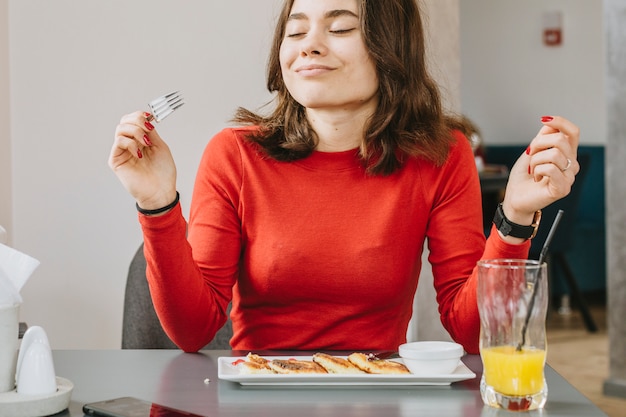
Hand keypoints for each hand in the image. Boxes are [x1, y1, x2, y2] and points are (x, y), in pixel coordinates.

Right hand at [109, 111, 177, 209]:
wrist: (161, 191)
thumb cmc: (163, 173)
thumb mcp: (159, 146)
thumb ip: (150, 132)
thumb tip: (145, 118)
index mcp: (139, 140)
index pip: (132, 120)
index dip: (139, 115)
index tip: (150, 117)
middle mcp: (129, 144)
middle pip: (124, 122)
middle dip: (137, 120)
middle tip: (148, 129)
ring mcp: (121, 152)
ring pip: (120, 129)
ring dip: (135, 132)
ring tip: (146, 143)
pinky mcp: (116, 161)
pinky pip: (118, 142)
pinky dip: (130, 143)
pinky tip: (140, 153)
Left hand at [501, 116, 579, 230]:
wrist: (514, 198)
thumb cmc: (523, 177)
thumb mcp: (531, 152)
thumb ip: (542, 138)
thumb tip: (550, 124)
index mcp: (566, 154)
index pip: (573, 132)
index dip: (560, 122)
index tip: (543, 119)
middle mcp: (571, 165)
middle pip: (561, 139)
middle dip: (538, 144)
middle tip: (530, 156)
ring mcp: (569, 177)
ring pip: (554, 154)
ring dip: (535, 160)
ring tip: (532, 170)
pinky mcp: (563, 188)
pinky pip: (550, 168)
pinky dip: (537, 170)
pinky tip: (535, 178)